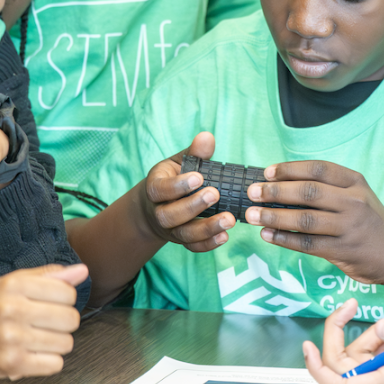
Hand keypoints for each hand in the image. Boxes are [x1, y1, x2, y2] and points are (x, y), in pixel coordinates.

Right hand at [0, 263, 86, 379]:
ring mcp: (13, 339)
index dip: (66, 299)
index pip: (67, 292)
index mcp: (14, 286)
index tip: (54, 302)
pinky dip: (49, 361)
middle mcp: (13, 310)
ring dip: (57, 343)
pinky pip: (55, 364)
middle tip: (48, 322)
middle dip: (64, 322)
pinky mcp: (13, 364)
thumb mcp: (14, 282)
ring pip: (66, 343)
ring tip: (39, 338)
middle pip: (70, 319)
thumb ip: (49, 275)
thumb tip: (82, 271)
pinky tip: (35, 353)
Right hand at [136, 131, 233, 252]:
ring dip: (207, 228)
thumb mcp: (178, 162)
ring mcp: (170, 230)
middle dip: (193, 206)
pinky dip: (208, 244)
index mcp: (155, 188)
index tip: (199, 178)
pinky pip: (192, 247)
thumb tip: (207, 137)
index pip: (160, 190)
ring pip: (183, 234)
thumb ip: (193, 152)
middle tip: (215, 194)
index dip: (178, 186)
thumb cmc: (171, 178)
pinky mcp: (181, 240)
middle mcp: (159, 212)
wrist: (156, 205)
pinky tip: (225, 236)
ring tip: (229, 219)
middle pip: (170, 215)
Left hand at [246, 160, 383, 283]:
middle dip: (276, 191)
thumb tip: (281, 185)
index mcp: (355, 182)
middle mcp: (353, 202)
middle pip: (308, 192)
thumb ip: (328, 189)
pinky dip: (284, 239)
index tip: (268, 172)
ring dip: (274, 216)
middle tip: (253, 192)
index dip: (290, 168)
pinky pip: (307, 244)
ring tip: (252, 215)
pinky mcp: (343, 250)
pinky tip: (267, 234)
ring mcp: (349, 227)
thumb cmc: (369, 220)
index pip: (318, 169)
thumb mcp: (357, 195)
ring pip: (305, 219)